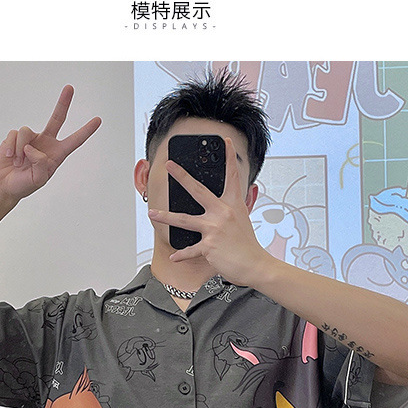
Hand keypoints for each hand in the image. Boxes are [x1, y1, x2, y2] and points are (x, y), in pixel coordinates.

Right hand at [0, 85, 100, 200]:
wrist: (5, 185)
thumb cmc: (24, 185)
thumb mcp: (38, 180)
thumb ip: (40, 163)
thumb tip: (32, 147)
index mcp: (57, 154)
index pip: (74, 140)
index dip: (86, 130)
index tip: (98, 120)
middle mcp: (46, 143)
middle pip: (57, 118)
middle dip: (63, 103)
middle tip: (70, 87)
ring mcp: (31, 138)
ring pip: (27, 131)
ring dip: (21, 149)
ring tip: (18, 162)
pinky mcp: (16, 137)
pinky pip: (15, 134)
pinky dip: (11, 147)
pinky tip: (10, 157)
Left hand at [148, 137, 272, 286]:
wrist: (255, 265)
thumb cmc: (247, 246)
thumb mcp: (241, 222)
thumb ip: (229, 212)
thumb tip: (217, 209)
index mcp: (233, 205)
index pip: (231, 177)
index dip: (230, 158)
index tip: (226, 142)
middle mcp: (222, 213)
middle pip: (197, 190)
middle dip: (181, 176)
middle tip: (170, 165)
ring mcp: (214, 228)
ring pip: (184, 219)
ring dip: (165, 216)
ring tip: (152, 213)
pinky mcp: (209, 245)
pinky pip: (190, 250)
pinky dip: (181, 254)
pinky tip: (173, 256)